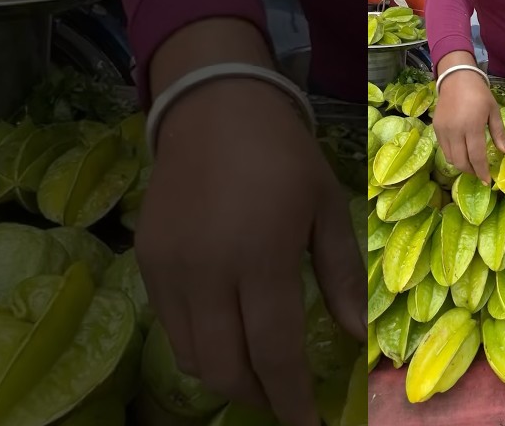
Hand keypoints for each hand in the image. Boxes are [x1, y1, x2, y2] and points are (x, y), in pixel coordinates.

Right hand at [136, 79, 365, 425]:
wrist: (213, 107)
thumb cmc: (284, 155)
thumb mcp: (327, 208)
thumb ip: (341, 277)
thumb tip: (358, 338)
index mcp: (262, 257)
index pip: (274, 353)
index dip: (293, 400)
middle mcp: (208, 271)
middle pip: (225, 367)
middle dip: (259, 396)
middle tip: (287, 400)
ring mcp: (170, 269)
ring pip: (190, 357)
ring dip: (227, 375)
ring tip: (259, 372)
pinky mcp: (146, 262)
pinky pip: (170, 326)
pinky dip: (200, 345)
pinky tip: (228, 334)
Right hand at [433, 65, 504, 182]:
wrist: (457, 78)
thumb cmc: (479, 94)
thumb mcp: (493, 111)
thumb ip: (499, 133)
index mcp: (472, 126)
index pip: (476, 156)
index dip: (482, 172)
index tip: (488, 181)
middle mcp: (455, 131)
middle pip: (461, 162)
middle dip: (471, 171)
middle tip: (480, 173)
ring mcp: (444, 130)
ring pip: (450, 158)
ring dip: (461, 164)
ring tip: (471, 164)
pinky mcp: (436, 128)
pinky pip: (444, 148)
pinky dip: (453, 155)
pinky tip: (462, 151)